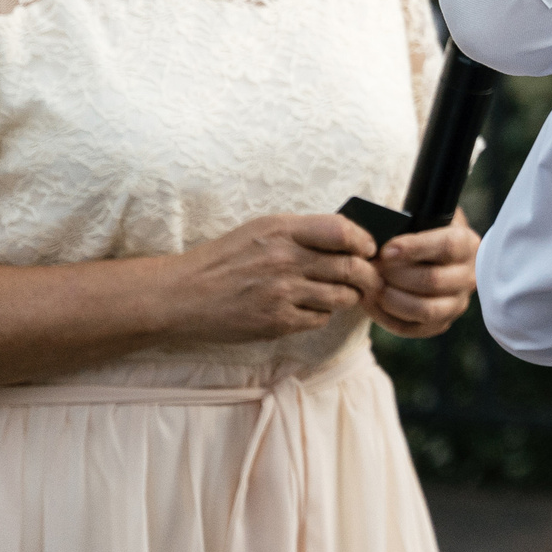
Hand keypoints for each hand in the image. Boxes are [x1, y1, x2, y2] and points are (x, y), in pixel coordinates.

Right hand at [165, 213, 382, 344]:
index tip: (368, 249)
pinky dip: (322, 315)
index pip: (342, 230)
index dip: (363, 241)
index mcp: (282, 230)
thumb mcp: (261, 230)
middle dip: (367, 275)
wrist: (182, 295)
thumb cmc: (225, 259)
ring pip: (341, 297)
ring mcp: (282, 292)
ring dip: (348, 297)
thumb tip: (350, 237)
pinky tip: (310, 309)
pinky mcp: (276, 322)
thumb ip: (303, 232)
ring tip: (342, 294)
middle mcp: (285, 259)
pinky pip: (319, 319)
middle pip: (350, 267)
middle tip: (369, 278)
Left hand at [366, 211, 479, 337]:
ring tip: (371, 287)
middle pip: (433, 281)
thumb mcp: (426, 217)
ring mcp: (457, 303)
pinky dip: (387, 318)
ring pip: (426, 309)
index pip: (447, 246)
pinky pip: (414, 328)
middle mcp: (469, 276)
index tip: (386, 250)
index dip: (415, 248)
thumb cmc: (424, 233)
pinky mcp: (441, 323)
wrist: (435, 256)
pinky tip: (371, 303)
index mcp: (467, 244)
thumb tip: (383, 228)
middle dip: (396, 276)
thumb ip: (412, 219)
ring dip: (392, 299)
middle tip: (372, 269)